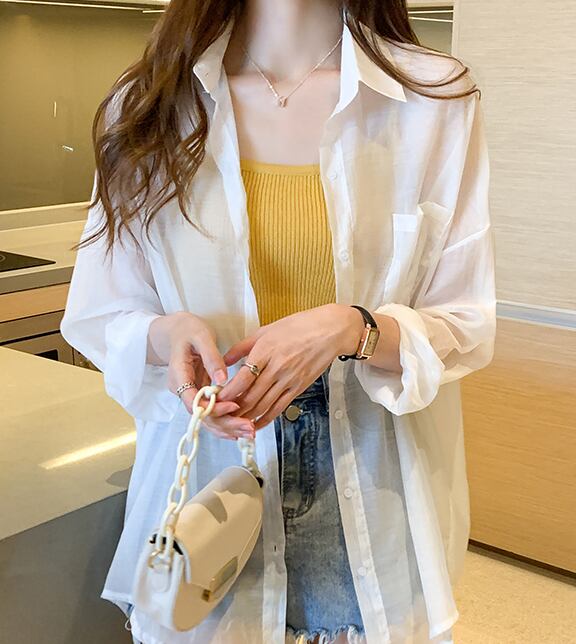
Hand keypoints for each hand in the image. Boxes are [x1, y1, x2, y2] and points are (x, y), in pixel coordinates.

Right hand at [147, 312, 255, 439]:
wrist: (176, 331)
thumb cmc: (188, 331)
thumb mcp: (201, 337)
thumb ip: (211, 357)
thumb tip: (222, 379)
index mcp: (179, 376)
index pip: (192, 401)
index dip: (212, 408)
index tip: (234, 405)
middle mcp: (182, 390)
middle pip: (202, 416)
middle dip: (226, 424)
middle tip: (249, 427)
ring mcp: (191, 394)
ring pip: (207, 418)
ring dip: (228, 427)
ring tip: (250, 430)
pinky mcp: (200, 395)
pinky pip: (212, 412)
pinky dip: (226, 420)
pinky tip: (241, 427)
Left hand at [216, 304, 364, 429]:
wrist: (330, 332)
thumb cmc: (299, 326)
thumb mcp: (266, 330)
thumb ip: (242, 347)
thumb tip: (224, 360)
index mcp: (266, 350)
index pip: (242, 378)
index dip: (228, 392)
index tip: (216, 398)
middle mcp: (276, 368)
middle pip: (251, 396)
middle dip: (233, 408)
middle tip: (220, 414)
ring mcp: (288, 380)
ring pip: (263, 405)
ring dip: (246, 416)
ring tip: (233, 422)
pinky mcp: (298, 388)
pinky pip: (279, 408)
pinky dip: (265, 419)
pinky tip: (255, 424)